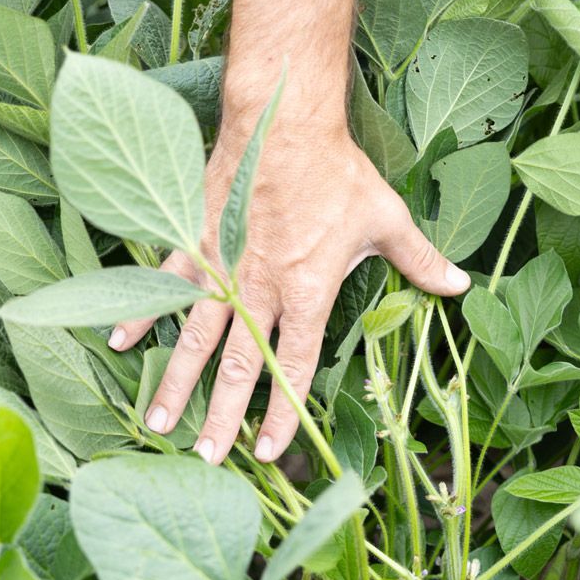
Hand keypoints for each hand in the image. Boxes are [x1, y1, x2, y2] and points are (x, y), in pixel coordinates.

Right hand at [108, 107, 470, 465]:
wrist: (283, 121)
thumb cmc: (337, 170)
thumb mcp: (386, 217)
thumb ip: (419, 259)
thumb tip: (459, 284)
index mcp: (308, 291)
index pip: (296, 366)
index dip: (284, 412)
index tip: (269, 452)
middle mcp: (259, 288)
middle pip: (239, 366)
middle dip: (222, 416)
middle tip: (205, 458)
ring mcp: (220, 266)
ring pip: (195, 337)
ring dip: (175, 382)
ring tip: (157, 422)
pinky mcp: (193, 241)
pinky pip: (164, 285)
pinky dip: (143, 313)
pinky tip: (120, 343)